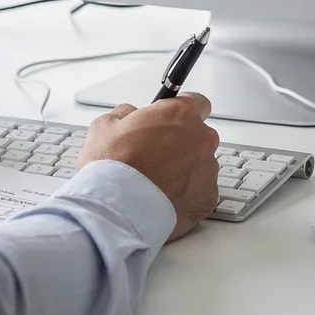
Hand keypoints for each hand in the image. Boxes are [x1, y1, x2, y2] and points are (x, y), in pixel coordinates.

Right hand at [78, 94, 219, 240]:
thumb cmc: (113, 168)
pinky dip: (186, 195)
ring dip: (184, 170)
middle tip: (155, 156)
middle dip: (181, 144)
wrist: (118, 210)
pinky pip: (200, 192)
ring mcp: (208, 170)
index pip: (197, 103)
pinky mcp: (208, 198)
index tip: (170, 122)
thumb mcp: (105, 125)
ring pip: (201, 165)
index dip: (181, 113)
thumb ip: (125, 113)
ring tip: (155, 183)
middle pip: (199, 136)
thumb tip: (130, 116)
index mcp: (182, 114)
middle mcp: (202, 139)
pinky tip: (163, 199)